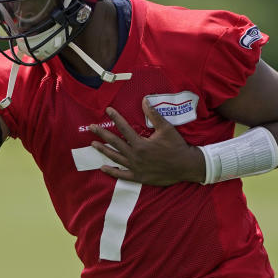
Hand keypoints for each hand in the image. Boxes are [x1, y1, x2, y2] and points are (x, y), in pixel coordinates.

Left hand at [88, 98, 205, 185]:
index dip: (115, 118)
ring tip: (93, 144)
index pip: (124, 128)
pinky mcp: (138, 177)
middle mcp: (135, 156)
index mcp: (141, 143)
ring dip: (103, 150)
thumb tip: (144, 100)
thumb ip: (153, 115)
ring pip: (115, 158)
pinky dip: (112, 172)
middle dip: (102, 134)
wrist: (186, 166)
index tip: (107, 110)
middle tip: (91, 127)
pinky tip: (103, 167)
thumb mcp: (166, 128)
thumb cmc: (177, 146)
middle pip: (115, 143)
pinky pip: (122, 175)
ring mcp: (135, 167)